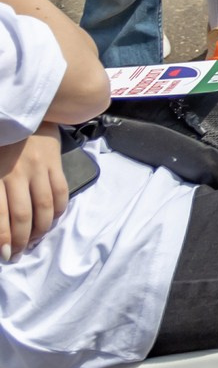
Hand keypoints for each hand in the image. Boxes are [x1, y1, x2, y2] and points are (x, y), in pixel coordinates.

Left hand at [0, 126, 69, 261]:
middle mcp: (17, 173)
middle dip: (20, 240)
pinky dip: (58, 212)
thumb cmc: (1, 143)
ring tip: (34, 241)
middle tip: (17, 254)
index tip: (4, 254)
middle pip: (23, 215)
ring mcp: (39, 168)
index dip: (3, 237)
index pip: (0, 213)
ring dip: (40, 230)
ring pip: (44, 207)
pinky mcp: (55, 163)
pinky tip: (51, 220)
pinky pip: (61, 193)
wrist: (26, 113)